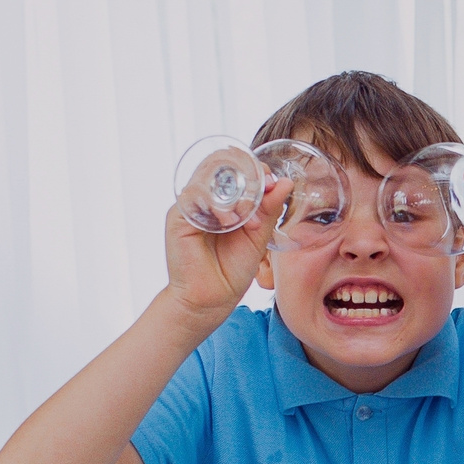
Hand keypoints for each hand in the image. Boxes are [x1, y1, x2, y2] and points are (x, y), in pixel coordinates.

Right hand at [164, 145, 271, 323]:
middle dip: (247, 173)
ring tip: (247, 218)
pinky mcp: (178, 216)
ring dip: (235, 192)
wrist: (211, 299)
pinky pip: (195, 195)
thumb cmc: (232, 270)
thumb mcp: (258, 236)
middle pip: (220, 164)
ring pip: (210, 176)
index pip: (236, 167)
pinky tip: (230, 222)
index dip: (254, 167)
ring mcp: (191, 205)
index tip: (274, 181)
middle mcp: (206, 198)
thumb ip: (269, 209)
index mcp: (225, 200)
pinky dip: (217, 205)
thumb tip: (285, 183)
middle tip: (265, 188)